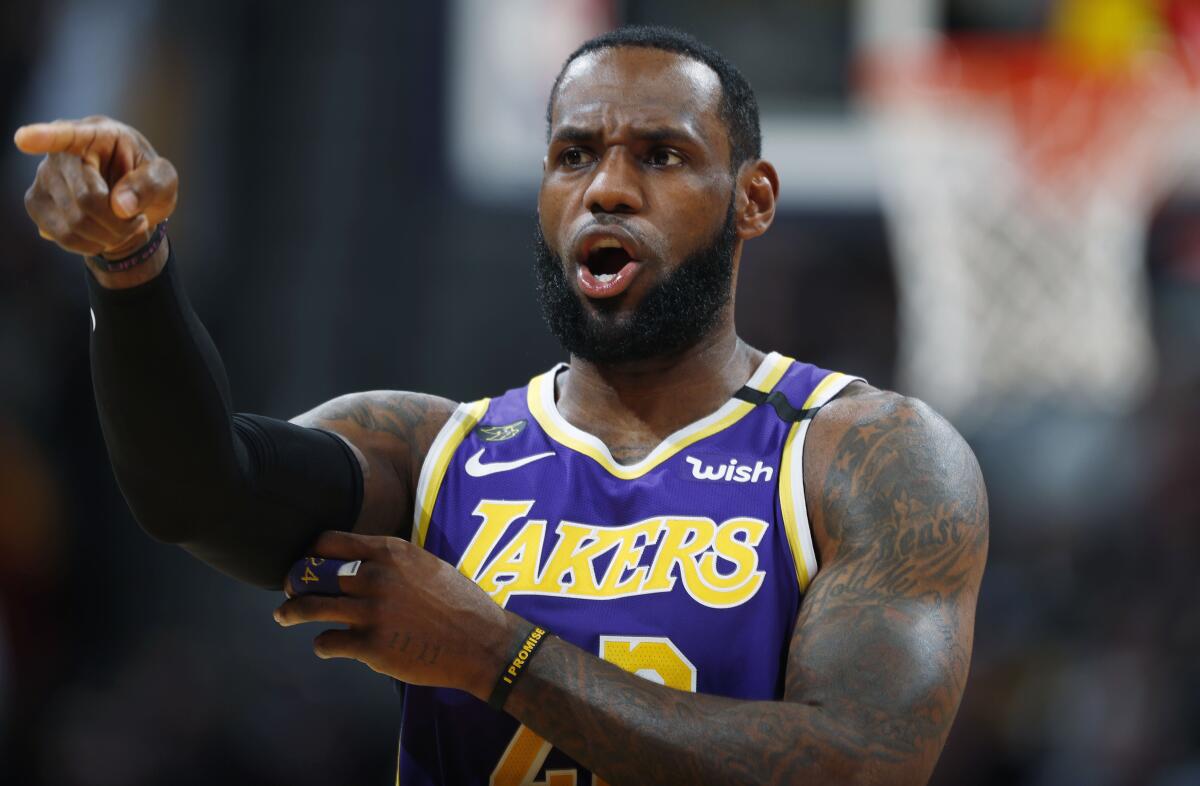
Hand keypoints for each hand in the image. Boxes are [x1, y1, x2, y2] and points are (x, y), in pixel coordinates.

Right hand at [14, 116, 177, 259]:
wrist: (131, 201)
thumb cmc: (147, 179)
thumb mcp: (164, 178)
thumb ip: (150, 185)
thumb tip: (120, 206)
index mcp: (96, 134)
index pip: (67, 135)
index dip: (45, 138)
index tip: (24, 139)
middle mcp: (61, 152)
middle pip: (86, 200)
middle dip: (120, 223)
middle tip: (139, 221)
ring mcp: (43, 176)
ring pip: (74, 223)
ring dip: (109, 236)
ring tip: (125, 227)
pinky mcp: (36, 202)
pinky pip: (62, 236)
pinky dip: (90, 245)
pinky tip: (103, 234)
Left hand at [273, 531, 521, 700]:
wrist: (481, 642)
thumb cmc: (456, 602)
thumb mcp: (425, 564)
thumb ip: (390, 560)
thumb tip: (356, 561)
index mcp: (389, 551)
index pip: (327, 541)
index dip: (311, 551)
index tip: (307, 561)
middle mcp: (375, 577)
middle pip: (311, 571)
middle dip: (294, 580)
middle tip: (289, 588)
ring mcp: (371, 612)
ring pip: (308, 607)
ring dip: (291, 612)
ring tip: (285, 615)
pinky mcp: (371, 646)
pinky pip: (327, 642)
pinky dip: (323, 644)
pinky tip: (328, 644)